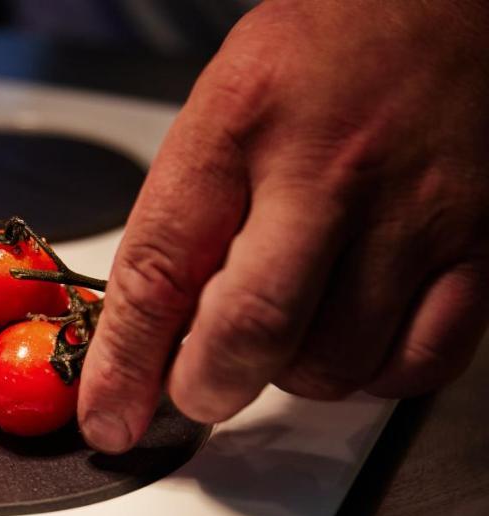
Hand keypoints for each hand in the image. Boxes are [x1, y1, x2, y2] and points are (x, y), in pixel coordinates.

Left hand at [79, 0, 488, 452]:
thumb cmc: (323, 54)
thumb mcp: (221, 110)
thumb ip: (184, 218)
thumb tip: (147, 334)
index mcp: (240, 129)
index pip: (160, 272)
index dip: (125, 365)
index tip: (108, 417)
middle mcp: (329, 172)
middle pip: (251, 334)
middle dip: (206, 388)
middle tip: (197, 387)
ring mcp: (413, 213)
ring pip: (333, 364)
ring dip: (291, 377)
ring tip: (287, 330)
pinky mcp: (482, 243)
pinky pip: (419, 363)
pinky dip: (375, 375)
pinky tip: (357, 336)